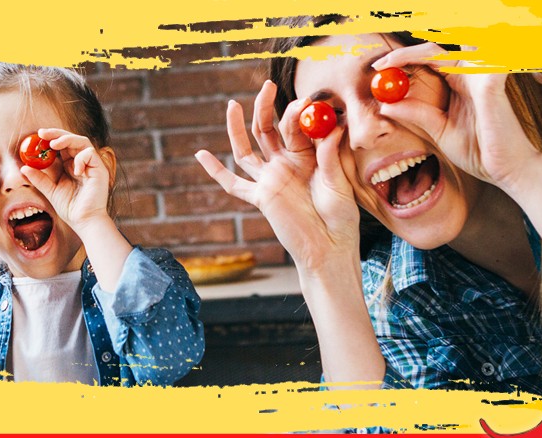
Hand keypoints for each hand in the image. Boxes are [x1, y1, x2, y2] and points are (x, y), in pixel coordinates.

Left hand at [20, 128, 112, 229]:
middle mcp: (81, 162)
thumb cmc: (70, 208)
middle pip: (71, 139)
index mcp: (70, 165)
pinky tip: (74, 170)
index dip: (49, 139)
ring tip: (53, 144)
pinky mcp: (99, 169)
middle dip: (56, 134)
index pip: (61, 146)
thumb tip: (23, 168)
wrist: (84, 221)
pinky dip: (80, 157)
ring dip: (67, 139)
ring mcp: (91, 165)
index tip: (36, 137)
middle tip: (42, 133)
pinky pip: (90, 153)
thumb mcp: (50, 191)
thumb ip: (39, 179)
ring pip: (82, 141)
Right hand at [196, 81, 360, 272]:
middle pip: (267, 130)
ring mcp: (270, 180)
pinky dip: (216, 171)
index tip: (307, 102)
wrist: (330, 247)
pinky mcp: (260, 198)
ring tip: (231, 104)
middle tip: (267, 85)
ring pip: (247, 149)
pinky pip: (234, 184)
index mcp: (307, 156)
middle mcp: (285, 165)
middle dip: (265, 107)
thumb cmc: (341, 217)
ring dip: (237, 128)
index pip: (295, 127)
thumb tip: (331, 126)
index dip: (297, 113)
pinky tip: (200, 155)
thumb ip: (330, 156)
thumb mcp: (339, 182)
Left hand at [372, 43, 541, 191]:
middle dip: (404, 54)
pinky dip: (460, 60)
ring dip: (423, 51)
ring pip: (452, 48)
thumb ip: (417, 115)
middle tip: (380, 65)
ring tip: (394, 62)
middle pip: (433, 50)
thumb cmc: (479, 152)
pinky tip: (431, 63)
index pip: (427, 61)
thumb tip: (386, 105)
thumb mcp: (440, 131)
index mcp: (458, 83)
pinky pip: (478, 63)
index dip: (402, 60)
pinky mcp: (492, 85)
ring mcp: (482, 77)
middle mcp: (470, 75)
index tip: (377, 69)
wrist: (506, 171)